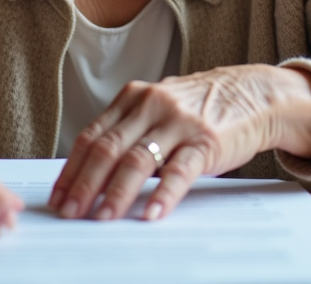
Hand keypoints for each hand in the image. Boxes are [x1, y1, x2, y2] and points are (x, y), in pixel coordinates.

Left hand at [48, 64, 310, 221]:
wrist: (251, 94)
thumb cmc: (198, 108)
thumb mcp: (156, 109)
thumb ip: (127, 132)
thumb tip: (88, 174)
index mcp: (133, 98)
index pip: (90, 136)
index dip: (71, 169)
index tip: (58, 196)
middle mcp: (152, 105)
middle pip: (108, 148)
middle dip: (84, 184)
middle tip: (70, 212)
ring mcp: (178, 122)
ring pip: (138, 160)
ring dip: (116, 193)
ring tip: (102, 217)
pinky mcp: (205, 140)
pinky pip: (179, 171)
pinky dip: (162, 194)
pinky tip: (151, 213)